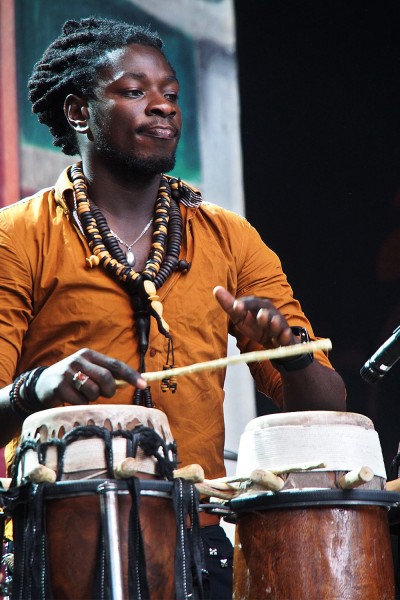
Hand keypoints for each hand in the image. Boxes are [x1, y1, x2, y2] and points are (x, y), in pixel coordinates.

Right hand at [31, 348, 146, 406]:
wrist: (42, 384)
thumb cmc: (73, 378)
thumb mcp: (88, 369)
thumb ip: (107, 373)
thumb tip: (135, 380)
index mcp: (89, 355)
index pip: (115, 364)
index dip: (131, 375)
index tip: (143, 385)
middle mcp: (79, 361)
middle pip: (106, 378)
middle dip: (109, 390)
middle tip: (104, 393)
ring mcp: (68, 373)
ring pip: (94, 391)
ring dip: (93, 398)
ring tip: (83, 393)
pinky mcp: (59, 387)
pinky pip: (81, 401)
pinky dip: (81, 403)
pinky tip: (72, 398)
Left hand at [213, 286, 295, 347]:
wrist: (274, 341)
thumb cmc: (255, 326)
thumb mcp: (240, 316)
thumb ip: (229, 304)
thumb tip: (216, 289)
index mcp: (258, 307)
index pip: (251, 303)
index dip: (244, 305)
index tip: (235, 307)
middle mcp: (270, 313)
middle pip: (267, 311)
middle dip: (263, 313)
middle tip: (259, 316)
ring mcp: (279, 325)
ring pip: (277, 323)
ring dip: (275, 323)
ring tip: (272, 323)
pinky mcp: (285, 337)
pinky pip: (287, 336)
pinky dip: (286, 336)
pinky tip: (284, 337)